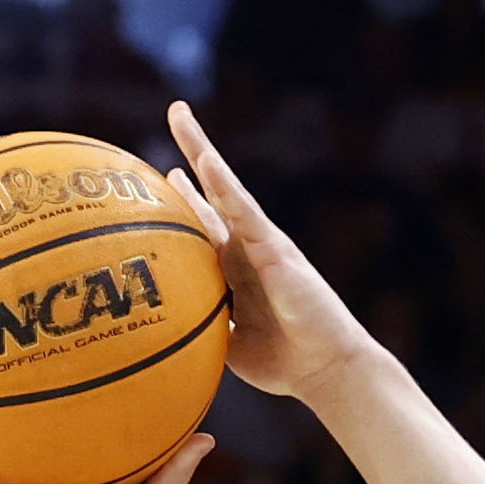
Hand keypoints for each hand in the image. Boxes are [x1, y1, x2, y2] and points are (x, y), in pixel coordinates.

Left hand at [165, 101, 366, 402]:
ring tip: (178, 115)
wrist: (324, 368)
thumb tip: (159, 333)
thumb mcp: (226, 345)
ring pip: (225, 188)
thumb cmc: (282, 362)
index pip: (203, 225)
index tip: (160, 177)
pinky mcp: (274, 248)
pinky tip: (204, 159)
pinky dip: (223, 184)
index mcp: (233, 268)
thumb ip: (200, 327)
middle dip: (192, 156)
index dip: (184, 199)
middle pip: (212, 193)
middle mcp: (245, 246)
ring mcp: (260, 242)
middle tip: (174, 115)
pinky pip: (244, 211)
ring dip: (201, 150)